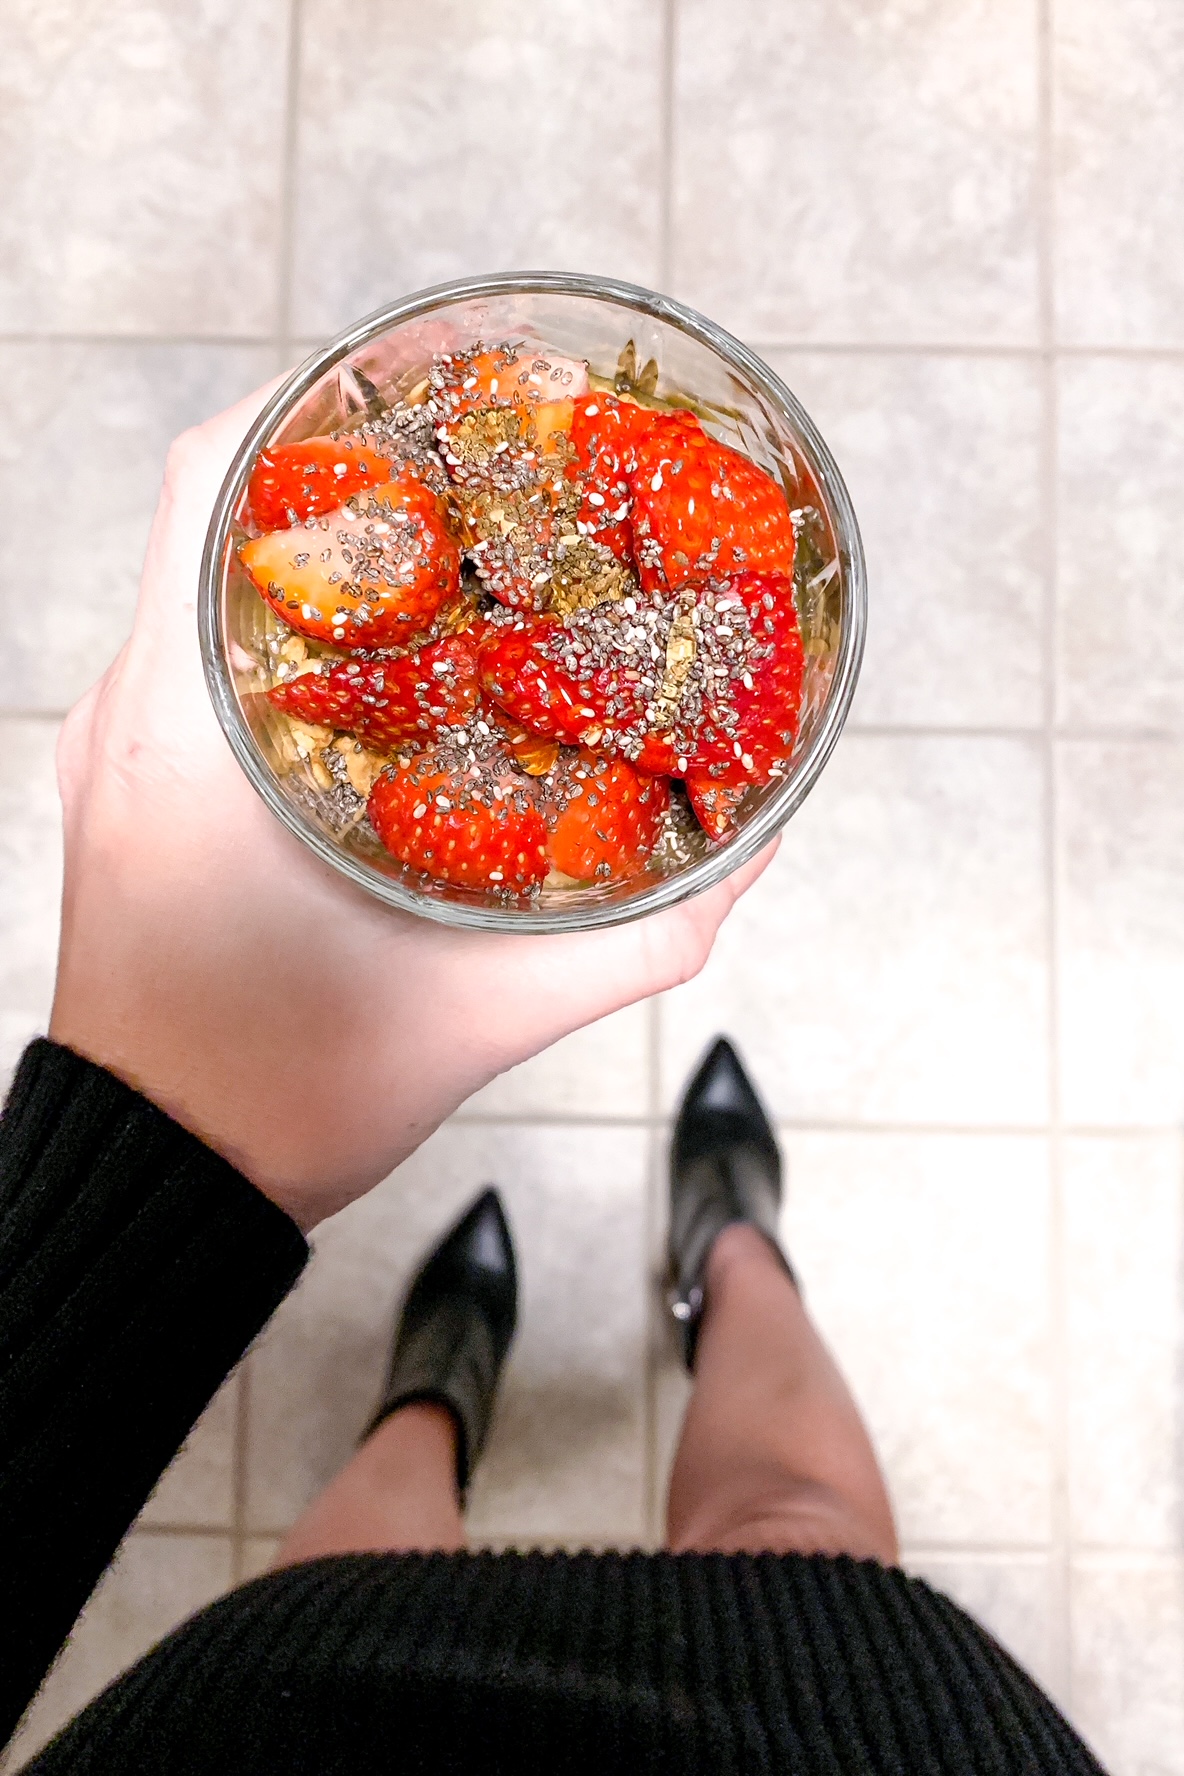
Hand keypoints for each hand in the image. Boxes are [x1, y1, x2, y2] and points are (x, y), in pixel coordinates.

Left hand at [50, 382, 776, 1229]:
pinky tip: (378, 661)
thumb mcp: (486, 1012)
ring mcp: (113, 750)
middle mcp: (131, 717)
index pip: (205, 482)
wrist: (162, 1174)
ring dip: (307, 546)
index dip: (305, 401)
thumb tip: (750, 844)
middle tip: (464, 471)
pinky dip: (275, 624)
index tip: (414, 391)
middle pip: (209, 511)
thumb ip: (640, 938)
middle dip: (335, 467)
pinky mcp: (123, 790)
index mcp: (191, 736)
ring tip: (435, 552)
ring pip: (199, 582)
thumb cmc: (287, 1095)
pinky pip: (189, 655)